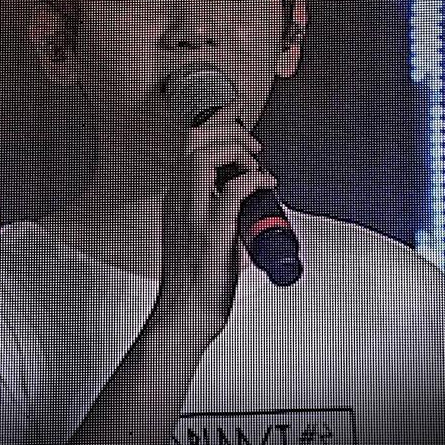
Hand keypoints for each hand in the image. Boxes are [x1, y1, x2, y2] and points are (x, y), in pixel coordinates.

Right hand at [157, 105, 276, 340]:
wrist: (182, 319)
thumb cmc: (193, 281)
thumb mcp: (197, 236)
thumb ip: (214, 214)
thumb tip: (247, 204)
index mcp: (176, 199)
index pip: (188, 145)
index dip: (214, 126)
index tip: (240, 128)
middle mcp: (178, 201)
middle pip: (194, 140)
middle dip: (227, 128)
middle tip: (252, 142)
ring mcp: (192, 216)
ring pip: (205, 157)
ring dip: (237, 150)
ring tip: (256, 160)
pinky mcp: (211, 235)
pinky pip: (232, 191)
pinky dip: (255, 179)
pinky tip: (267, 184)